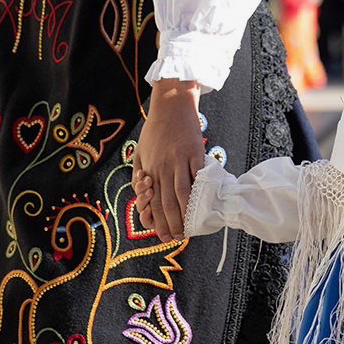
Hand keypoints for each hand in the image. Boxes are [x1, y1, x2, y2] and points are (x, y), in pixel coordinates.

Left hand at [131, 79, 204, 242]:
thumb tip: (146, 197)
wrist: (171, 105)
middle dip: (171, 224)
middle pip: (166, 203)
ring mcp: (179, 161)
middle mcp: (162, 168)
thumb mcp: (140, 153)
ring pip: (182, 194)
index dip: (156, 221)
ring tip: (190, 228)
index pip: (151, 202)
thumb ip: (141, 175)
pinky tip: (204, 206)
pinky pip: (198, 178)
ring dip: (186, 214)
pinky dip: (201, 193)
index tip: (162, 235)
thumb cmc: (155, 130)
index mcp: (148, 169)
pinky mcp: (195, 154)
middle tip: (177, 237)